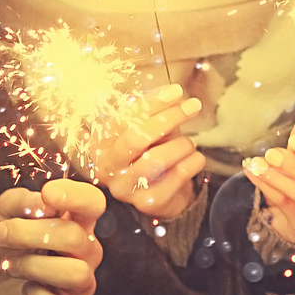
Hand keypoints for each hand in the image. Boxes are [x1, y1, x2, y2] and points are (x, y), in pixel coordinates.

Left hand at [0, 179, 105, 294]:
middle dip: (28, 233)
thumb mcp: (0, 216)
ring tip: (11, 265)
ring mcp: (82, 283)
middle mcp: (86, 250)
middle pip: (74, 237)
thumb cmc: (2, 246)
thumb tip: (43, 203)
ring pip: (75, 273)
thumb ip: (19, 201)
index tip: (48, 194)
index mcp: (75, 221)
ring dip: (32, 266)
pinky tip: (26, 290)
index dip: (76, 196)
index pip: (93, 203)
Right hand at [94, 82, 207, 219]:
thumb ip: (154, 113)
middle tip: (193, 106)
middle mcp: (107, 167)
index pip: (122, 118)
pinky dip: (193, 161)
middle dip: (169, 118)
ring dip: (182, 144)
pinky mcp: (148, 203)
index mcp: (100, 143)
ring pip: (158, 158)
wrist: (162, 191)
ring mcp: (126, 188)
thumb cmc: (151, 152)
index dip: (151, 102)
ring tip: (189, 143)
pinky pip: (178, 175)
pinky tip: (194, 158)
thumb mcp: (147, 129)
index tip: (176, 91)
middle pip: (136, 138)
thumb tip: (173, 94)